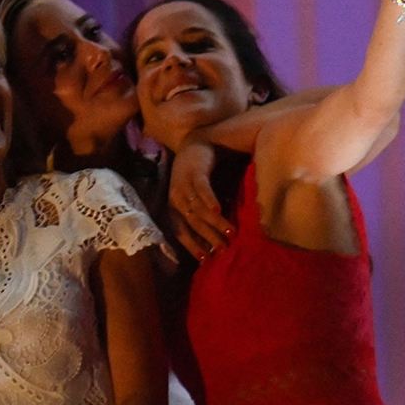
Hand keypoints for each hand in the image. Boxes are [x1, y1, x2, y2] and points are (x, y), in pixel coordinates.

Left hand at [168, 138, 233, 260]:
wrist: (195, 145)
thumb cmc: (197, 178)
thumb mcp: (194, 199)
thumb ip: (201, 217)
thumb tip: (214, 242)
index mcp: (173, 208)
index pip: (180, 232)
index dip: (192, 245)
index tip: (206, 259)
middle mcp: (175, 198)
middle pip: (192, 223)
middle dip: (208, 237)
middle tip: (224, 248)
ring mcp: (183, 185)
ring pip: (198, 208)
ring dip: (214, 222)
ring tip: (230, 232)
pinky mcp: (194, 172)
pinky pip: (201, 188)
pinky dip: (209, 199)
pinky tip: (219, 209)